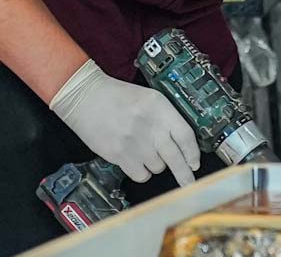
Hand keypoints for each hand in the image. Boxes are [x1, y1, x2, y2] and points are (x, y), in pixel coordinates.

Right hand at [49, 61, 198, 186]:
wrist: (86, 98)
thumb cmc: (118, 96)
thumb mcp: (149, 99)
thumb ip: (166, 118)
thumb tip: (182, 144)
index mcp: (160, 108)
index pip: (185, 135)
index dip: (193, 153)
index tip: (195, 163)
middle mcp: (150, 126)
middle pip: (175, 158)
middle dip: (185, 174)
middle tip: (189, 183)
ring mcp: (135, 143)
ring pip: (158, 167)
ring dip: (155, 164)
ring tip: (143, 150)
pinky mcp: (119, 155)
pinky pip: (141, 174)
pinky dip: (141, 172)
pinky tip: (134, 160)